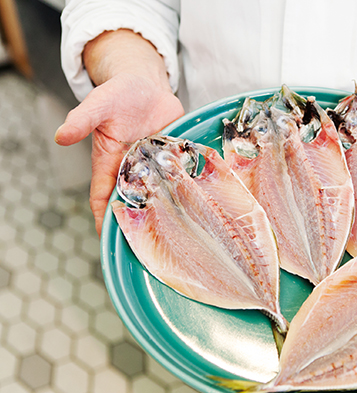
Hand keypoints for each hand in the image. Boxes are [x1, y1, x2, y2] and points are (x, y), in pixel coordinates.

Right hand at [55, 72, 183, 234]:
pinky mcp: (174, 158)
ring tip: (173, 230)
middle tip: (148, 241)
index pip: (103, 195)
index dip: (104, 216)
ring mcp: (155, 165)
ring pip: (158, 193)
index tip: (108, 236)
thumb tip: (61, 136)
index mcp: (109, 161)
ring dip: (163, 207)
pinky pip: (179, 178)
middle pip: (133, 200)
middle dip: (137, 219)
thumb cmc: (117, 94)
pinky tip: (194, 203)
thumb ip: (82, 120)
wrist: (146, 84)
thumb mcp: (99, 104)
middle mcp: (132, 167)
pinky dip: (183, 188)